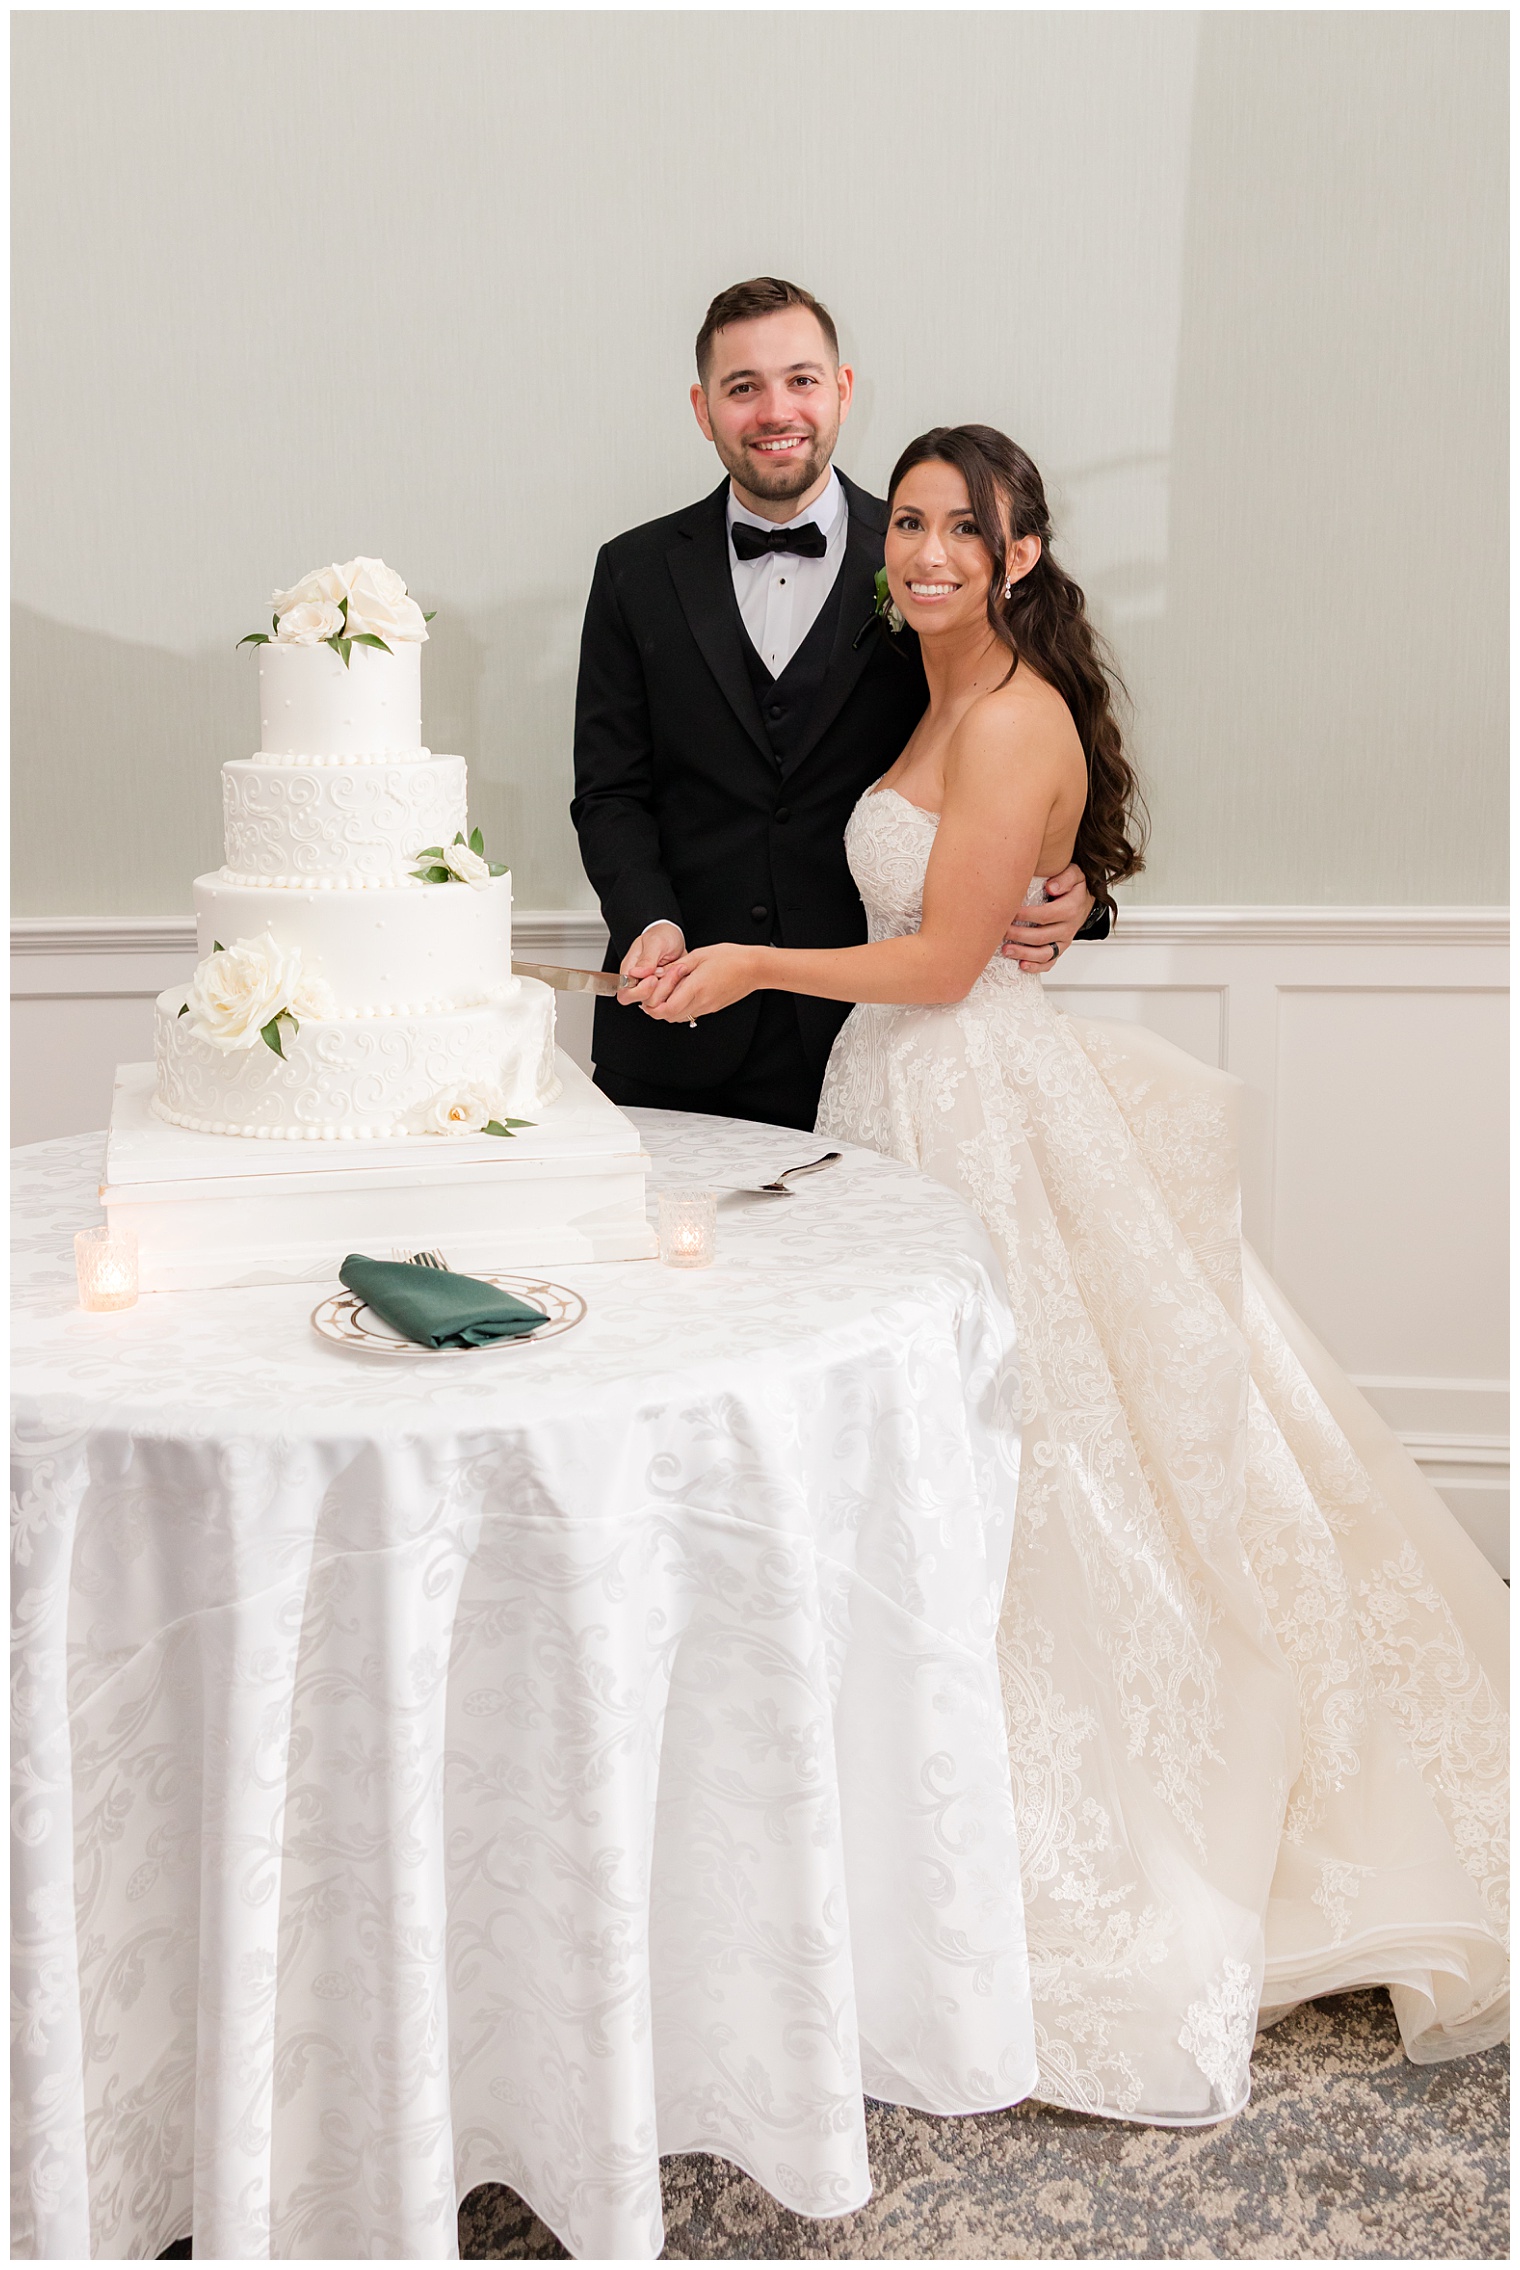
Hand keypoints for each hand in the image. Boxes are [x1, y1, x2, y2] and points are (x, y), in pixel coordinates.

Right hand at [617, 920, 685, 1005]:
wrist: (675, 936)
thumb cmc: (661, 936)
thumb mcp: (655, 942)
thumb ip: (646, 959)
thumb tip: (636, 973)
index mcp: (629, 971)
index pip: (625, 993)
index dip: (639, 991)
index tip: (653, 978)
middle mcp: (639, 983)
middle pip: (642, 1001)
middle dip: (659, 991)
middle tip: (667, 973)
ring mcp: (653, 989)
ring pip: (658, 1003)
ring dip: (670, 989)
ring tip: (676, 970)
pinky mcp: (666, 991)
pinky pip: (671, 999)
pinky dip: (678, 990)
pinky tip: (681, 975)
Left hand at [641, 943, 759, 1021]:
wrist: (754, 969)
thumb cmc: (731, 958)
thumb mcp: (699, 955)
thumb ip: (676, 966)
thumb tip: (659, 973)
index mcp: (696, 987)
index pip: (666, 1009)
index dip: (653, 1004)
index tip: (652, 989)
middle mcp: (701, 1002)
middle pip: (669, 1017)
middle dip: (657, 1006)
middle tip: (656, 989)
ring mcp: (707, 1007)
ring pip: (679, 1017)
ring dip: (668, 1007)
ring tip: (669, 989)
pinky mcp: (712, 1008)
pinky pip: (690, 1013)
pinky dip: (680, 1006)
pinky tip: (682, 991)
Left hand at [1000, 864, 1092, 971]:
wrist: (1084, 901)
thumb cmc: (1074, 887)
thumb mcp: (1075, 874)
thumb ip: (1065, 878)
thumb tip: (1051, 886)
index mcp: (1070, 909)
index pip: (1046, 915)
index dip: (1026, 915)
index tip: (1010, 912)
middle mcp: (1068, 928)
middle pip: (1041, 936)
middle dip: (1019, 935)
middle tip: (1001, 931)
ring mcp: (1063, 941)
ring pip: (1045, 953)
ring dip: (1024, 953)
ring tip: (1006, 950)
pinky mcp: (1059, 949)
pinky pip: (1049, 962)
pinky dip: (1036, 967)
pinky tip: (1022, 965)